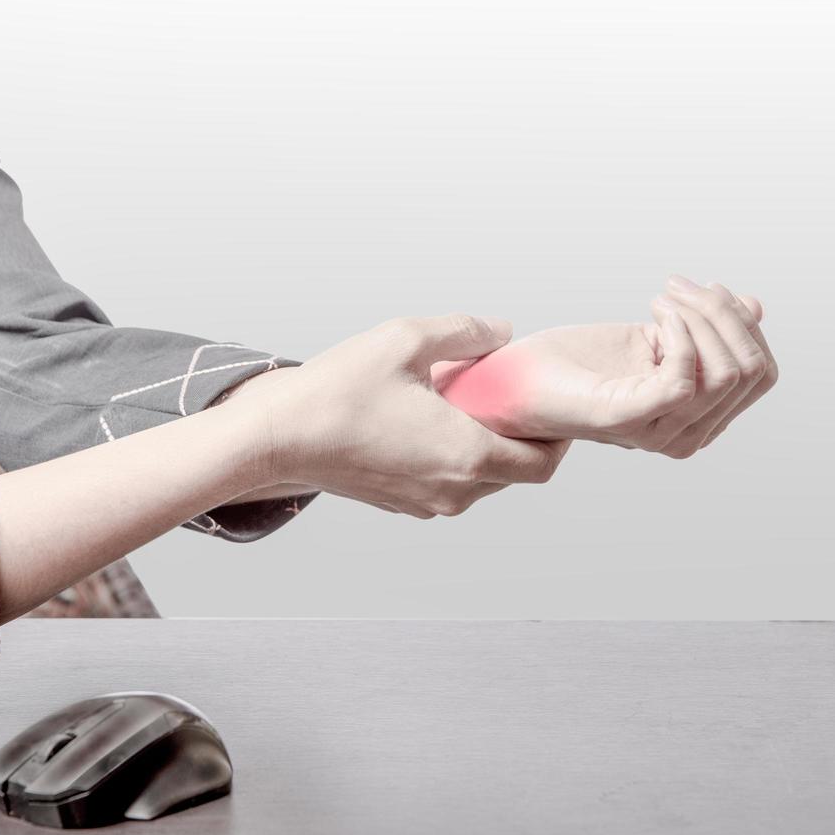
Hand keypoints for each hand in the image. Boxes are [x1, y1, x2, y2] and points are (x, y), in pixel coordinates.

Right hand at [229, 314, 569, 517]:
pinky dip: (452, 458)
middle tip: (508, 395)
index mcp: (466, 455)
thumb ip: (466, 331)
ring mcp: (424, 502)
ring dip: (485, 447)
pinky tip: (429, 420)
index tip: (548, 406)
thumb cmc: (336, 392)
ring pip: (481, 482)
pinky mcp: (400, 503)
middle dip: (520, 436)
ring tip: (465, 403)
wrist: (276, 438)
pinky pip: (446, 485)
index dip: (558, 437)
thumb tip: (503, 331)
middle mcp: (452, 490)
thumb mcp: (406, 338)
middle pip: (516, 474)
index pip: (543, 464)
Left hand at [433, 279, 776, 455]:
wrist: (511, 380)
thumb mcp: (653, 337)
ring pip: (727, 372)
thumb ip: (705, 330)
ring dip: (701, 316)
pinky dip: (679, 334)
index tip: (704, 288)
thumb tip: (755, 305)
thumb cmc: (575, 362)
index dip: (743, 322)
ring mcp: (657, 432)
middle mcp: (686, 436)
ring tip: (663, 298)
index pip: (761, 373)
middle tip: (679, 288)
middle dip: (725, 314)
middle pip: (752, 370)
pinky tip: (652, 314)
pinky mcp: (626, 419)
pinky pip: (685, 380)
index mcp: (699, 419)